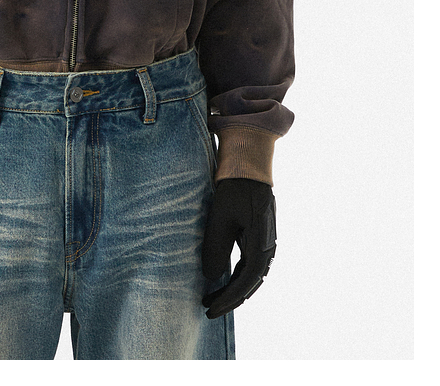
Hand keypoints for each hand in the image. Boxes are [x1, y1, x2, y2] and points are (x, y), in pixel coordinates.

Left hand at [201, 177, 275, 318]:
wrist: (247, 165)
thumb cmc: (234, 188)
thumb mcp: (220, 217)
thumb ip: (216, 247)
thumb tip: (211, 277)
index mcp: (261, 243)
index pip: (245, 282)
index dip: (228, 299)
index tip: (210, 309)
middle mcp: (267, 246)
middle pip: (250, 282)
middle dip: (229, 298)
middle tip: (207, 309)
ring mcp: (265, 241)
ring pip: (250, 274)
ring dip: (232, 288)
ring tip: (211, 297)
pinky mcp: (258, 235)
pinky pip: (249, 263)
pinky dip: (236, 275)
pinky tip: (222, 279)